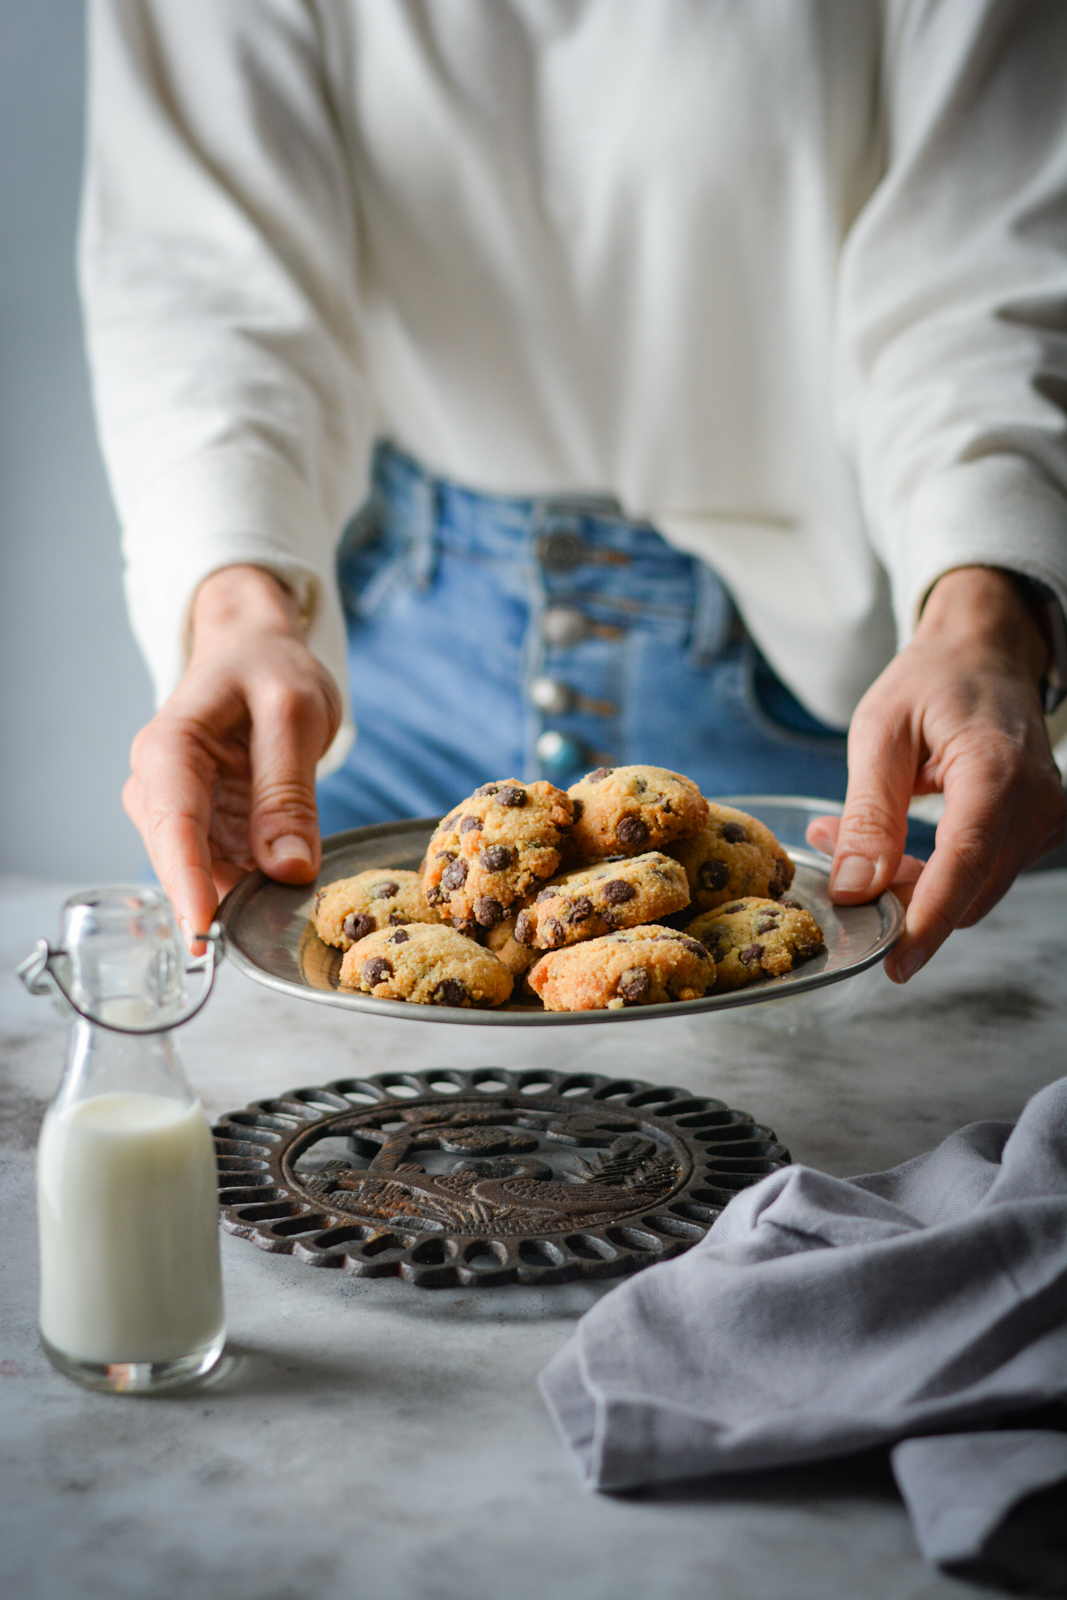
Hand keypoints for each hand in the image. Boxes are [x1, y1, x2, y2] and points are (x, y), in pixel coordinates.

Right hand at [123, 566, 341, 949]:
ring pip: (203, 872)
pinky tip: (282, 894)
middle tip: (267, 934)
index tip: (206, 931)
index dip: (188, 882)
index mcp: (169, 748)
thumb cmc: (269, 666)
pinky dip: (253, 885)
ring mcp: (181, 810)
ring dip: (240, 896)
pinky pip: (225, 867)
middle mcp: (160, 785)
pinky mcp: (207, 826)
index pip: (172, 824)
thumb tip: (287, 868)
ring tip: (286, 910)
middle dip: (219, 900)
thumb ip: (288, 791)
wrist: (256, 649)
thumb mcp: (293, 714)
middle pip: (181, 859)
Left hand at [806, 567, 1064, 982]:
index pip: (964, 864)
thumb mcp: (879, 735)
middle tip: (834, 857)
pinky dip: (936, 871)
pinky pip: (984, 872)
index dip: (927, 921)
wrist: (986, 653)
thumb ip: (868, 814)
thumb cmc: (931, 682)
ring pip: (974, 888)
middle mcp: (1037, 802)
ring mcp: (1049, 819)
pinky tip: (893, 843)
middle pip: (967, 888)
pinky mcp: (1042, 829)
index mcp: (996, 771)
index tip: (893, 963)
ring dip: (912, 883)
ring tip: (851, 838)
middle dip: (898, 896)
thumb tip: (854, 888)